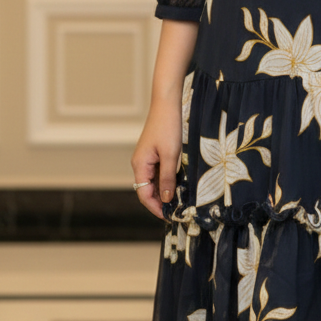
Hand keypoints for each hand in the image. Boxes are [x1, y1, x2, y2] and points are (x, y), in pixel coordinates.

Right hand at [131, 98, 181, 219]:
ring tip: (180, 200)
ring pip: (154, 181)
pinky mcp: (154, 152)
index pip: (144, 195)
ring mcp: (147, 158)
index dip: (156, 208)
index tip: (169, 217)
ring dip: (165, 191)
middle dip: (161, 201)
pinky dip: (167, 179)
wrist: (167, 103)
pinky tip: (179, 183)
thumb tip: (166, 199)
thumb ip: (168, 178)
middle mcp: (140, 163)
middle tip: (177, 211)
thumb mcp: (170, 155)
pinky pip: (158, 172)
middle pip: (148, 190)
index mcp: (140, 165)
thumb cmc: (168, 126)